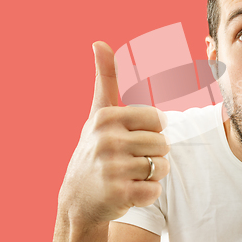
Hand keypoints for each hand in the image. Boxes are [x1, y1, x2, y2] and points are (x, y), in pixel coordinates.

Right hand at [58, 42, 169, 225]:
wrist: (78, 199)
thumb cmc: (95, 150)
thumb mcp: (98, 114)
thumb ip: (106, 78)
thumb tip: (99, 42)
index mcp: (107, 117)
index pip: (159, 119)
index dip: (153, 130)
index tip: (135, 136)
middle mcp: (107, 140)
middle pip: (163, 143)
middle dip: (155, 154)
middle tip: (131, 160)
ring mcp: (111, 168)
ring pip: (162, 166)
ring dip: (153, 173)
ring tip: (131, 175)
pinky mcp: (118, 194)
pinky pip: (155, 189)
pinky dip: (148, 192)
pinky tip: (130, 191)